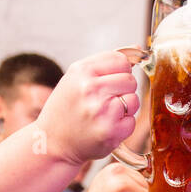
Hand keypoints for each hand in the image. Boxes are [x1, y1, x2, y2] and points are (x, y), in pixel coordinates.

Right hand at [35, 52, 139, 167]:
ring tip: (105, 114)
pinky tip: (105, 127)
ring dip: (124, 108)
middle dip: (122, 90)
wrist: (53, 143)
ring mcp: (102, 111)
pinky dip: (122, 126)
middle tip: (105, 101)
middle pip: (130, 80)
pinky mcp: (111, 132)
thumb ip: (104, 63)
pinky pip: (131, 121)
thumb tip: (138, 49)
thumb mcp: (75, 78)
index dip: (120, 71)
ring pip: (133, 100)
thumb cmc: (66, 109)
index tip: (109, 82)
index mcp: (82, 71)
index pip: (121, 60)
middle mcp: (91, 89)